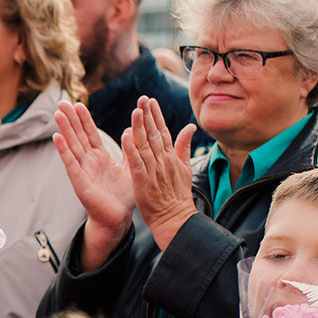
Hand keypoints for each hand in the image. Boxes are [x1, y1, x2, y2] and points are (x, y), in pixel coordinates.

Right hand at [53, 99, 133, 268]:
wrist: (118, 219)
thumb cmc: (124, 197)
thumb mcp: (131, 168)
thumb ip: (131, 150)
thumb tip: (131, 129)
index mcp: (100, 158)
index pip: (90, 134)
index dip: (84, 119)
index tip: (77, 104)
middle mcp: (88, 162)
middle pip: (78, 136)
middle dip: (70, 119)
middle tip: (61, 101)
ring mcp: (82, 171)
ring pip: (72, 146)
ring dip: (64, 129)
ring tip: (57, 114)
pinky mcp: (79, 182)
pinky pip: (70, 164)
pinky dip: (63, 150)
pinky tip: (57, 137)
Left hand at [123, 97, 197, 250]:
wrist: (175, 219)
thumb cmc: (177, 196)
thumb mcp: (185, 168)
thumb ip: (184, 146)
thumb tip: (191, 127)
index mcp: (171, 157)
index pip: (163, 131)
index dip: (156, 115)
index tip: (150, 100)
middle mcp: (163, 161)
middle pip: (154, 134)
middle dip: (148, 115)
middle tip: (142, 98)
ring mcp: (154, 170)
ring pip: (145, 145)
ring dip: (140, 127)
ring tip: (135, 110)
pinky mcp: (144, 181)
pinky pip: (137, 163)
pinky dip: (131, 149)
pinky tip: (126, 136)